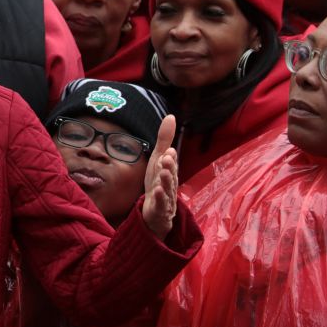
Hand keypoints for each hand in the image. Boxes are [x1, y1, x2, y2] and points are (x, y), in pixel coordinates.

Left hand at [142, 114, 178, 239]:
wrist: (155, 211)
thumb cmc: (159, 182)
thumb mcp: (158, 159)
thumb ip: (164, 139)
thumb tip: (171, 116)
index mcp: (170, 171)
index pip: (171, 163)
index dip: (170, 158)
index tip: (168, 150)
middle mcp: (170, 184)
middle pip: (171, 175)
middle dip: (169, 167)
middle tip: (166, 158)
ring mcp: (167, 198)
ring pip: (168, 189)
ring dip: (166, 181)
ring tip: (162, 173)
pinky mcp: (160, 210)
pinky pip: (161, 204)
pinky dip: (159, 199)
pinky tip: (156, 192)